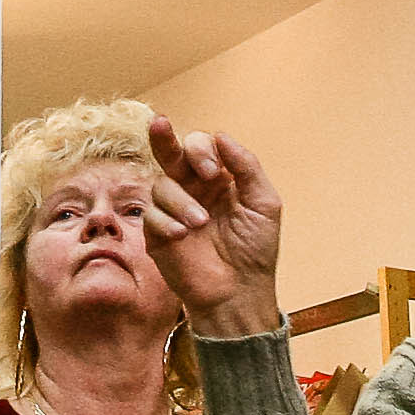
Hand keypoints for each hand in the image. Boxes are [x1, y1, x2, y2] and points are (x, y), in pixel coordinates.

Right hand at [140, 115, 290, 337]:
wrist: (240, 291)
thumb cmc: (255, 249)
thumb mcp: (264, 203)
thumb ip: (246, 166)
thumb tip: (221, 136)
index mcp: (218, 178)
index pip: (202, 146)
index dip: (203, 150)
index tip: (213, 171)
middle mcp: (192, 189)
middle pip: (170, 153)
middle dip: (164, 137)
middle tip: (160, 123)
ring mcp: (172, 210)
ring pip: (161, 185)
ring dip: (180, 201)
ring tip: (199, 223)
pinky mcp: (156, 233)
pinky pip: (150, 214)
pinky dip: (166, 222)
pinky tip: (182, 236)